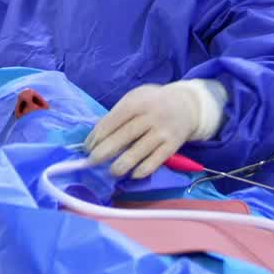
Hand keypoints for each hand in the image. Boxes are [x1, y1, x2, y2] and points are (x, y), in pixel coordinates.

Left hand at [85, 81, 223, 179]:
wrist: (186, 105)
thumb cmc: (152, 102)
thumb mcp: (135, 98)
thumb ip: (118, 113)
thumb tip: (96, 135)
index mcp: (136, 103)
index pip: (112, 121)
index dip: (97, 136)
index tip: (87, 148)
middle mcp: (150, 116)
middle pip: (124, 136)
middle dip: (105, 151)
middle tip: (91, 162)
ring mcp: (162, 132)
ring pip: (139, 151)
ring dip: (122, 164)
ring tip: (112, 172)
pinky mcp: (172, 146)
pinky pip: (156, 161)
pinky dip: (143, 169)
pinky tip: (133, 175)